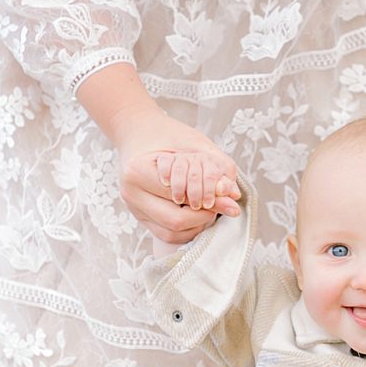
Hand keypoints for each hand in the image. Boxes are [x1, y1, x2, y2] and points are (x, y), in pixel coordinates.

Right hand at [116, 107, 240, 243]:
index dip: (210, 200)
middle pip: (175, 220)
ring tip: (210, 211)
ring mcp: (133, 208)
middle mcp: (131, 193)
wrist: (138, 132)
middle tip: (221, 206)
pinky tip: (198, 215)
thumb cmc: (167, 134)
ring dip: (196, 226)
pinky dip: (187, 229)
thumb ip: (215, 169)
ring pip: (170, 233)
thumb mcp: (192, 144)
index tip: (231, 199)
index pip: (181, 196)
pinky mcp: (139, 217)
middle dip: (204, 217)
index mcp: (138, 171)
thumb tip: (234, 197)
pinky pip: (166, 234)